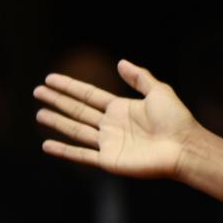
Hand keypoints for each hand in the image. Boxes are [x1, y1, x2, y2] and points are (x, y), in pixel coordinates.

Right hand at [35, 59, 197, 178]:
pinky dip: (64, 151)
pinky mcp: (109, 160)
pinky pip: (82, 155)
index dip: (70, 87)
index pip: (89, 95)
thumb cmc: (176, 120)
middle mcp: (112, 125)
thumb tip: (121, 62)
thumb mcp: (159, 91)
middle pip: (78, 110)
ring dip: (57, 122)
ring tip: (39, 113)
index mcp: (121, 109)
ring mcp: (109, 143)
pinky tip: (46, 145)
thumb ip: (139, 77)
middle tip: (37, 91)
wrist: (184, 147)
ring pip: (76, 130)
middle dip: (58, 101)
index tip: (50, 79)